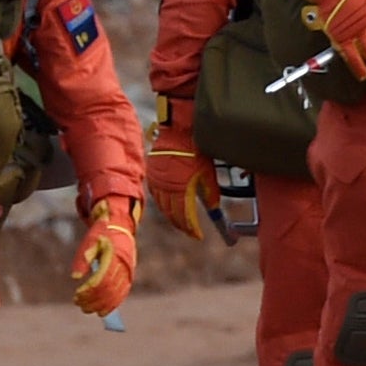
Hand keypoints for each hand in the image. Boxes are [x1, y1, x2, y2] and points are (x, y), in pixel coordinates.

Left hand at [70, 196, 139, 316]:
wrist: (120, 228)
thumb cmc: (101, 235)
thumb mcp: (89, 242)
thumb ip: (82, 259)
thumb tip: (75, 277)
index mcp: (112, 256)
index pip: (100, 279)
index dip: (88, 291)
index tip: (76, 295)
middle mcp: (123, 265)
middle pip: (108, 289)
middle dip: (93, 300)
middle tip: (79, 304)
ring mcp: (128, 271)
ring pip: (116, 294)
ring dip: (102, 304)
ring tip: (88, 310)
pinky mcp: (129, 275)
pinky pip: (123, 293)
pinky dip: (113, 304)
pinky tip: (103, 312)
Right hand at [146, 98, 211, 241]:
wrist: (178, 130)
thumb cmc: (196, 148)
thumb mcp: (208, 171)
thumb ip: (210, 191)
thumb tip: (214, 207)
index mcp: (181, 189)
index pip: (185, 216)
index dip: (192, 228)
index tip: (198, 235)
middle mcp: (166, 188)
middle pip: (173, 214)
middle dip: (182, 225)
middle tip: (191, 231)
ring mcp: (157, 182)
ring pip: (163, 206)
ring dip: (172, 216)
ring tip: (182, 222)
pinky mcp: (152, 175)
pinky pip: (157, 195)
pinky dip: (164, 203)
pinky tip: (169, 206)